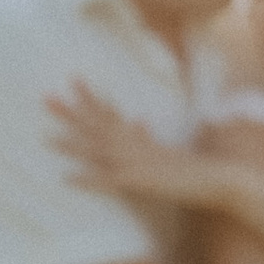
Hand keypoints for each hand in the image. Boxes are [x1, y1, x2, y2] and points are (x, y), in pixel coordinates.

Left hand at [48, 81, 219, 210]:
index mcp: (139, 138)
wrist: (218, 177)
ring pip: (97, 150)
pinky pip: (107, 181)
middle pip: (97, 125)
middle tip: (46, 98)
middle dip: (70, 112)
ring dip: (71, 144)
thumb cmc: (196, 167)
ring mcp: (136, 162)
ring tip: (46, 139)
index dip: (89, 99)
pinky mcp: (139, 182)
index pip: (109, 114)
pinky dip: (87, 180)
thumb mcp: (166, 150)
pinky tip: (67, 179)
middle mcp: (134, 145)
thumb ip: (148, 138)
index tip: (72, 81)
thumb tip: (138, 121)